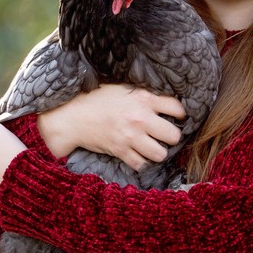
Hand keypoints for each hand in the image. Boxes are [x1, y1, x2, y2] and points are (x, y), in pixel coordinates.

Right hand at [36, 84, 185, 172]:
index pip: (177, 108)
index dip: (180, 114)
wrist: (72, 115)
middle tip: (165, 135)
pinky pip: (141, 164)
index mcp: (143, 98)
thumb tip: (163, 100)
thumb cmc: (96, 98)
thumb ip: (144, 94)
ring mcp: (130, 137)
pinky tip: (138, 155)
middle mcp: (140, 118)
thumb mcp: (123, 88)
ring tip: (152, 146)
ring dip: (158, 152)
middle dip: (172, 136)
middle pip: (174, 135)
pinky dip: (141, 162)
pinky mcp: (120, 151)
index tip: (177, 117)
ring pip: (160, 154)